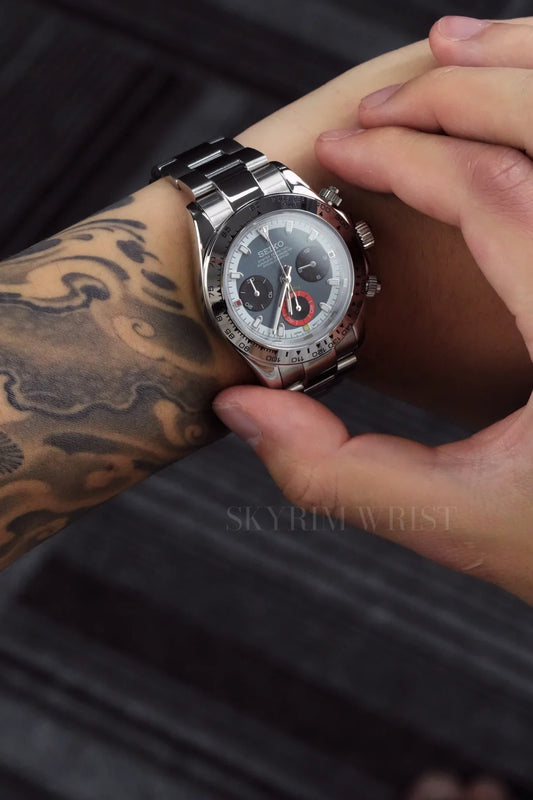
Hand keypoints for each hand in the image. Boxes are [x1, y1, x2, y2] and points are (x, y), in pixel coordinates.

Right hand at [215, 16, 532, 602]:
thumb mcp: (450, 518)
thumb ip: (333, 473)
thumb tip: (242, 408)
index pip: (495, 198)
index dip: (406, 160)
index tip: (340, 151)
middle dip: (452, 96)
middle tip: (375, 107)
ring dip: (517, 70)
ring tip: (442, 54)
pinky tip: (511, 94)